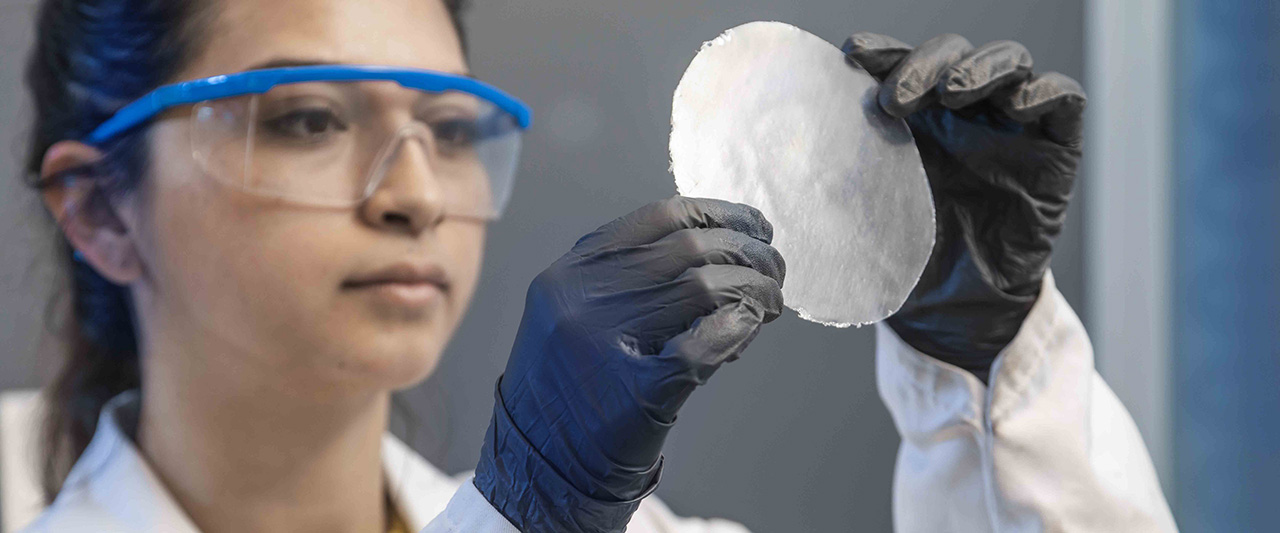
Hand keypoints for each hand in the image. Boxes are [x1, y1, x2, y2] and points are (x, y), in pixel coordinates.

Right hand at [474, 196, 784, 531]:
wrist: (540, 466)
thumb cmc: (567, 390)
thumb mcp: (574, 314)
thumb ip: (627, 276)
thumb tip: (718, 242)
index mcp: (571, 273)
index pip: (660, 217)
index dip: (719, 213)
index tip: (754, 225)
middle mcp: (583, 300)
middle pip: (691, 249)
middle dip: (749, 252)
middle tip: (775, 267)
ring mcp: (606, 345)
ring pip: (705, 288)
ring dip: (754, 289)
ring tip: (770, 301)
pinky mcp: (639, 392)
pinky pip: (707, 343)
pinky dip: (739, 328)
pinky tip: (749, 329)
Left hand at [843, 33, 1085, 381]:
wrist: (954, 312)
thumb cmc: (906, 258)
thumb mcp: (865, 212)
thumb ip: (841, 175)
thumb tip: (780, 154)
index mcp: (915, 117)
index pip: (902, 63)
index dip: (882, 52)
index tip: (851, 55)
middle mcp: (964, 111)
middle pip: (952, 54)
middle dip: (922, 64)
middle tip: (894, 99)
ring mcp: (1010, 125)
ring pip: (1008, 62)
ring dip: (979, 68)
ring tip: (952, 94)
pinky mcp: (1054, 148)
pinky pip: (1062, 100)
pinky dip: (1044, 91)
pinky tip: (1019, 105)